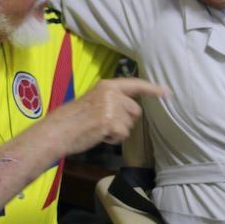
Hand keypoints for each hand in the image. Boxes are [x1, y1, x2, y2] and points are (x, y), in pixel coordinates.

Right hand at [51, 78, 167, 155]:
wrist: (58, 130)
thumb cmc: (71, 119)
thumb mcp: (92, 101)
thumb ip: (110, 101)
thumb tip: (128, 111)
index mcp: (107, 85)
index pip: (135, 84)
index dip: (152, 89)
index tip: (167, 92)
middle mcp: (111, 93)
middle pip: (135, 111)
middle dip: (125, 121)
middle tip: (104, 124)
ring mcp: (111, 107)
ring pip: (129, 125)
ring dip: (117, 131)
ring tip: (98, 129)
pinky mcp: (110, 121)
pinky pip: (122, 135)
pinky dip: (112, 139)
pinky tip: (98, 135)